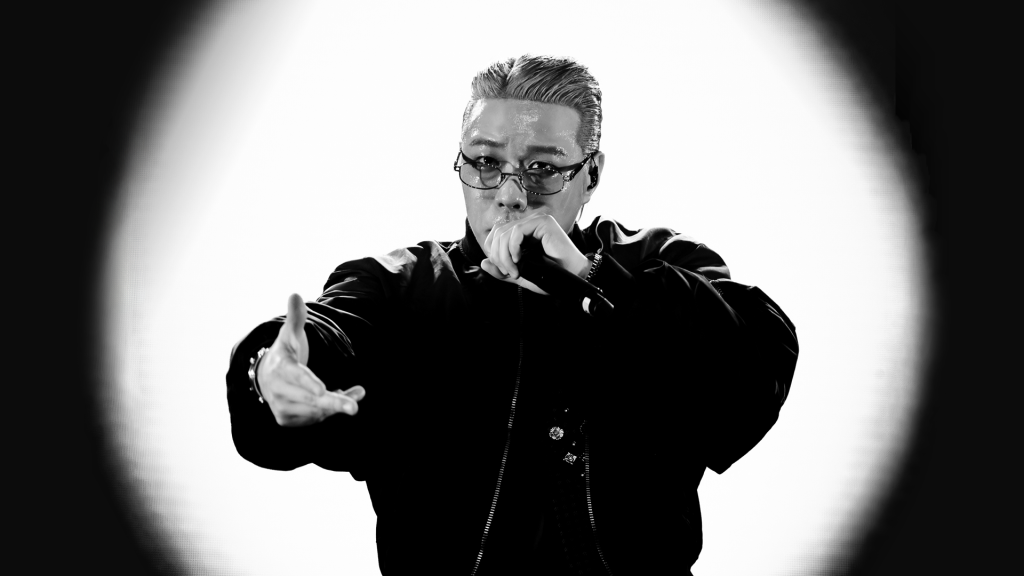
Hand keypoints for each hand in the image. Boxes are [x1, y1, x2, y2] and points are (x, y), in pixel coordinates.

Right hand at [257, 293, 363, 425]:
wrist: (265, 378)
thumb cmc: (284, 353)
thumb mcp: (289, 334)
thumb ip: (296, 317)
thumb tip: (295, 294)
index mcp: (280, 368)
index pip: (296, 377)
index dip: (309, 384)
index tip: (322, 391)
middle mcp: (279, 391)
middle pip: (310, 399)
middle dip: (334, 403)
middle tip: (355, 408)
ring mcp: (282, 408)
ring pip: (316, 411)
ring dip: (339, 402)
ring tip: (358, 393)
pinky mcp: (287, 421)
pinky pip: (316, 418)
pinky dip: (333, 411)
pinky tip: (346, 397)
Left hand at [480, 214, 589, 294]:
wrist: (571, 278)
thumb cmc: (550, 276)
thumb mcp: (520, 275)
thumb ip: (501, 271)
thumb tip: (482, 262)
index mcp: (522, 234)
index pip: (496, 234)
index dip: (492, 251)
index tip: (502, 270)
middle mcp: (528, 224)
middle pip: (498, 233)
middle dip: (497, 256)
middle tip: (508, 272)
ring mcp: (536, 221)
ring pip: (504, 232)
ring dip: (504, 255)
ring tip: (514, 270)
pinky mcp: (543, 222)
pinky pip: (517, 231)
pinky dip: (513, 247)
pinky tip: (520, 259)